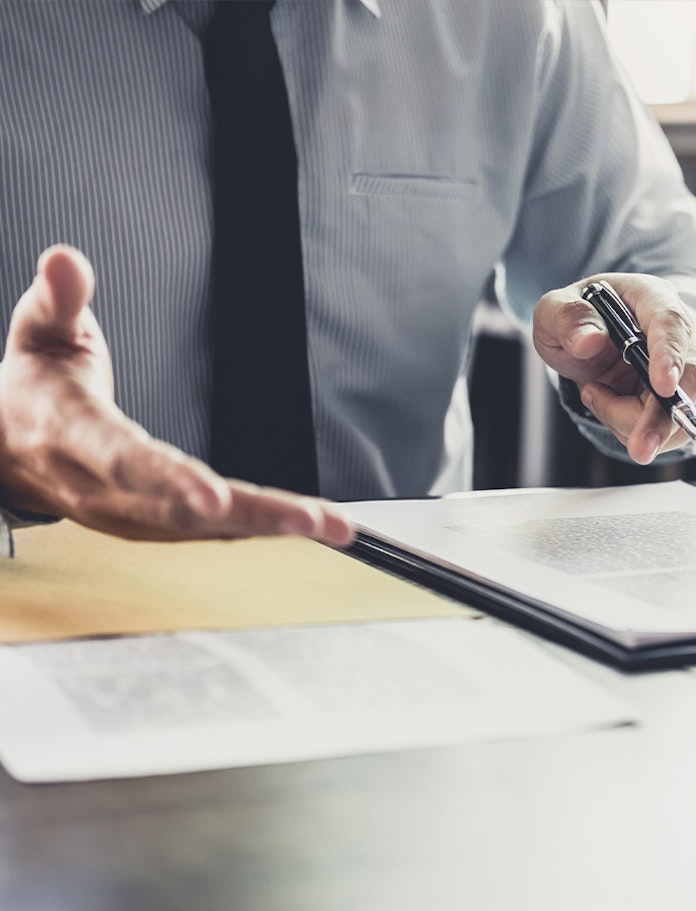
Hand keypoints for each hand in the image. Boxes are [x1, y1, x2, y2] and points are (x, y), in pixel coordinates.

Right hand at [0, 245, 352, 544]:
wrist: (9, 448)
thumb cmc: (34, 388)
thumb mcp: (37, 332)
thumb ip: (58, 298)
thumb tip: (65, 259)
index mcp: (75, 436)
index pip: (124, 461)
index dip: (170, 480)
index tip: (214, 498)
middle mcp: (104, 488)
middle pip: (182, 511)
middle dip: (251, 516)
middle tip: (313, 520)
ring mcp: (130, 514)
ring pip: (206, 530)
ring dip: (269, 528)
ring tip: (331, 526)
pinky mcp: (154, 524)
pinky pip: (211, 532)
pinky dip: (259, 530)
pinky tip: (306, 526)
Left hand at [533, 273, 695, 463]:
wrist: (589, 338)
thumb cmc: (576, 320)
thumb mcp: (554, 311)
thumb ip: (566, 319)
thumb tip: (589, 341)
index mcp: (651, 297)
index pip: (671, 324)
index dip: (670, 357)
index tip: (664, 388)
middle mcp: (683, 329)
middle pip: (690, 378)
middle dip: (662, 418)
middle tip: (637, 448)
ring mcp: (692, 364)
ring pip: (685, 411)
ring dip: (635, 423)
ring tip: (596, 395)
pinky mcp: (690, 396)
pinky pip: (675, 428)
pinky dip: (639, 430)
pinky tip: (613, 408)